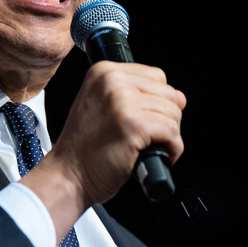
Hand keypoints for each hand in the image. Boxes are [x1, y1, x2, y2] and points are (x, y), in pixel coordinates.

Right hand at [21, 61, 184, 240]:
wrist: (68, 175)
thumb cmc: (84, 148)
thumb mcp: (100, 104)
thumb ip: (133, 94)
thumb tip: (179, 97)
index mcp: (104, 71)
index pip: (156, 76)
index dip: (158, 101)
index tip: (148, 118)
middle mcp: (113, 81)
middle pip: (169, 94)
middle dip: (167, 119)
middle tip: (150, 137)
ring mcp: (123, 102)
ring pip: (173, 113)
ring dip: (170, 135)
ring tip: (151, 146)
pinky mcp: (134, 126)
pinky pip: (172, 132)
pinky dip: (172, 148)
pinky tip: (158, 155)